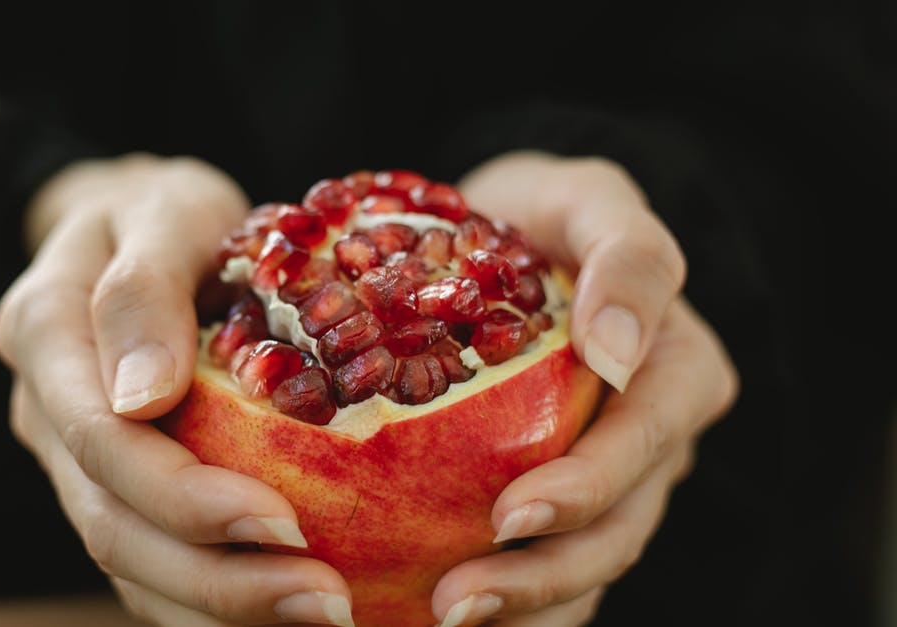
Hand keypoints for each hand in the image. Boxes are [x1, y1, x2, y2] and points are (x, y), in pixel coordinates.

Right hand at [0, 154, 354, 625]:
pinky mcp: (111, 483)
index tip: (287, 524)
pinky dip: (210, 599)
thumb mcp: (164, 210)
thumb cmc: (162, 209)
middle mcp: (45, 412)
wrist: (133, 224)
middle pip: (111, 524)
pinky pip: (148, 561)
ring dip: (218, 604)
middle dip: (215, 577)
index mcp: (44, 335)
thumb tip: (142, 397)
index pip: (104, 443)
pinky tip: (281, 611)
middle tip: (322, 601)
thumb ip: (144, 290)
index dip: (186, 498)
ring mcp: (72, 457)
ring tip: (319, 615)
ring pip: (125, 561)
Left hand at [427, 153, 738, 625]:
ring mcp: (614, 476)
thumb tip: (615, 351)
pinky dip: (512, 605)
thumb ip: (626, 254)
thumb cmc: (548, 211)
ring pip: (588, 564)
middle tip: (458, 597)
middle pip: (619, 526)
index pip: (645, 442)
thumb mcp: (592, 199)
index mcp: (680, 372)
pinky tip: (433, 613)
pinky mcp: (561, 494)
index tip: (509, 514)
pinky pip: (551, 566)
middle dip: (545, 572)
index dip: (586, 488)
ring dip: (526, 605)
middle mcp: (655, 438)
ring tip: (446, 618)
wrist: (508, 230)